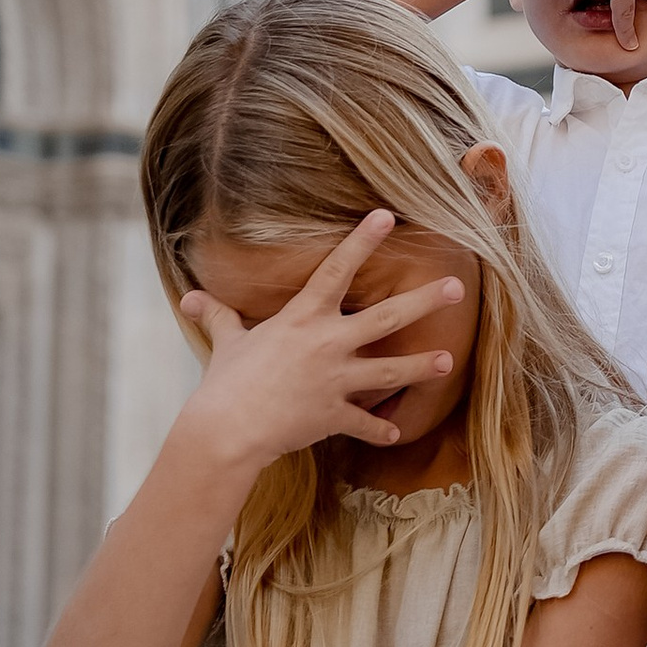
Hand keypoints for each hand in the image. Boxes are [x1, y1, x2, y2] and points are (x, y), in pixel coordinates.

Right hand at [179, 213, 460, 475]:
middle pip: (387, 317)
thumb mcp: (226, 343)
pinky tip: (396, 431)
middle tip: (458, 286)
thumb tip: (188, 297)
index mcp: (303, 318)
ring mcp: (336, 380)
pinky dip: (379, 428)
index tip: (387, 215)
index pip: (337, 269)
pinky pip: (364, 424)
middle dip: (424, 301)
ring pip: (390, 370)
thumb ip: (217, 316)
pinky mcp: (335, 414)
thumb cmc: (225, 382)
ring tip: (449, 359)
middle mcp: (328, 343)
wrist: (227, 431)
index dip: (363, 240)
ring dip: (421, 366)